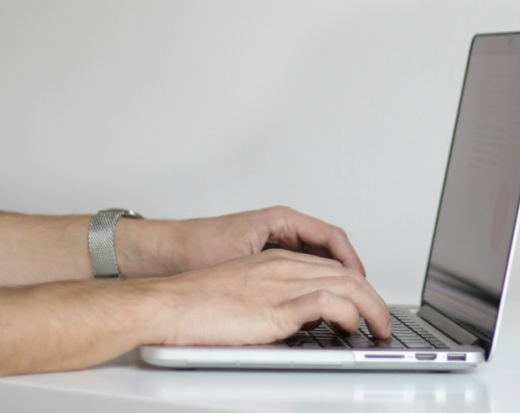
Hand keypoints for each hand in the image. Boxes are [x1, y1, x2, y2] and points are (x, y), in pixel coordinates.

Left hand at [118, 206, 366, 277]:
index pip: (331, 237)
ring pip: (315, 258)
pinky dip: (311, 281)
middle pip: (328, 247)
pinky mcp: (263, 256)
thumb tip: (309, 290)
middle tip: (358, 295)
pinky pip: (299, 266)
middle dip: (346, 271)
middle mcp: (280, 227)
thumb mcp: (242, 261)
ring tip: (342, 299)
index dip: (350, 260)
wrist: (159, 253)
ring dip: (330, 277)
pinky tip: (313, 300)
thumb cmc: (192, 248)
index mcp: (280, 220)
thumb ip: (277, 274)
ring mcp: (273, 241)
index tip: (360, 280)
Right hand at [149, 250, 391, 345]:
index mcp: (277, 261)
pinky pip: (328, 304)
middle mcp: (285, 267)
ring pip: (347, 285)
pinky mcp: (277, 306)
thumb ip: (276, 303)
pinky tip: (353, 327)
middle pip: (347, 274)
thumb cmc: (195, 304)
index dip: (356, 286)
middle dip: (374, 298)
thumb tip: (300, 324)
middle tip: (383, 321)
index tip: (367, 304)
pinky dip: (349, 314)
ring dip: (371, 308)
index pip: (332, 267)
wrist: (168, 304)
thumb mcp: (245, 297)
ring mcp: (283, 284)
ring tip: (379, 328)